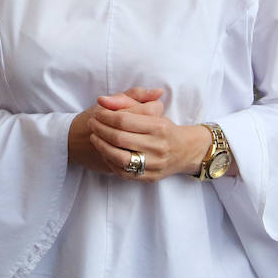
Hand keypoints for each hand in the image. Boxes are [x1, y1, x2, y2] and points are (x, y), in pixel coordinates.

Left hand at [88, 98, 209, 181]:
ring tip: (94, 137)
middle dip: (100, 130)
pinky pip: (124, 172)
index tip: (97, 112)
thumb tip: (102, 100)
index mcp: (159, 126)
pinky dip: (110, 161)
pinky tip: (104, 151)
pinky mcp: (150, 177)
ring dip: (101, 146)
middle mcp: (158, 146)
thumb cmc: (163, 127)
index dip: (105, 116)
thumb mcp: (150, 109)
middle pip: (119, 138)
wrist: (186, 150)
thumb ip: (126, 100)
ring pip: (120, 158)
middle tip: (92, 123)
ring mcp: (155, 164)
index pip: (123, 120)